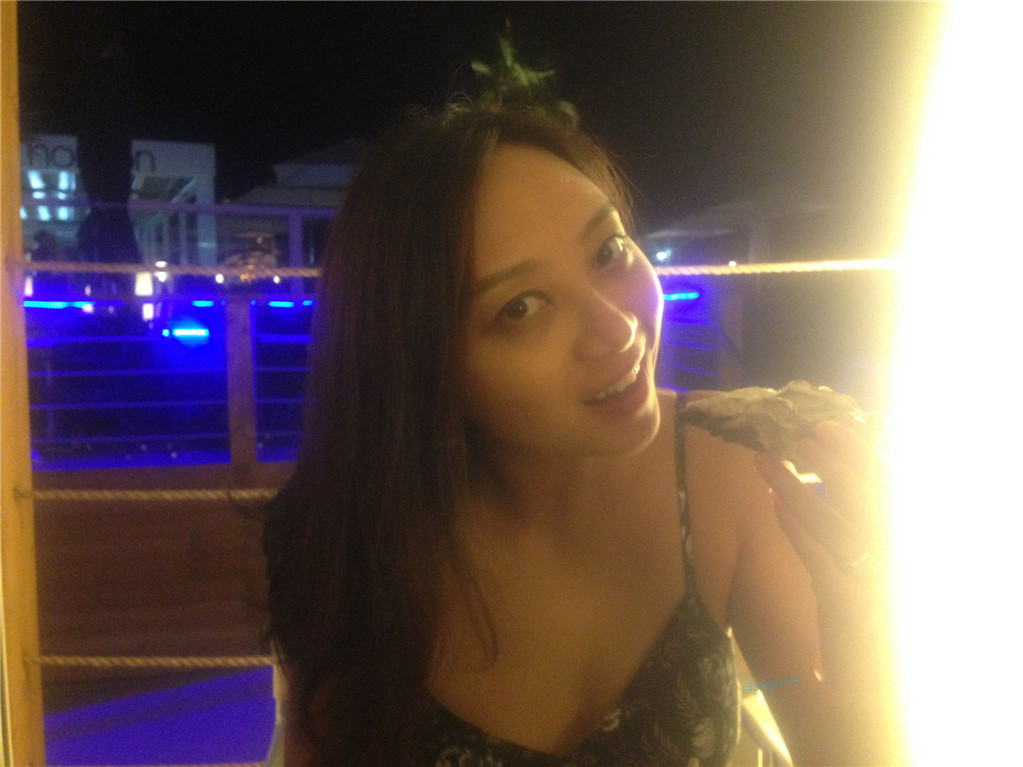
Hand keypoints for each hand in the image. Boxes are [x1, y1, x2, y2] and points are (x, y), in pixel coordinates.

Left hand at [753, 421, 890, 692]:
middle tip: (794, 434)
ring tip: (766, 460)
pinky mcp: (850, 605)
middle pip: (864, 498)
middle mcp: (900, 559)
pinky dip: (796, 527)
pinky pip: (819, 557)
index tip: (827, 425)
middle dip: (828, 461)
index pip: (890, 486)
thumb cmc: (869, 609)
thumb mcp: (874, 560)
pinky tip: (773, 503)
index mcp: (910, 542)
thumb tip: (831, 470)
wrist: (874, 680)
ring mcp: (877, 582)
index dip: (858, 452)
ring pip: (835, 523)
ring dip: (797, 487)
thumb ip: (860, 518)